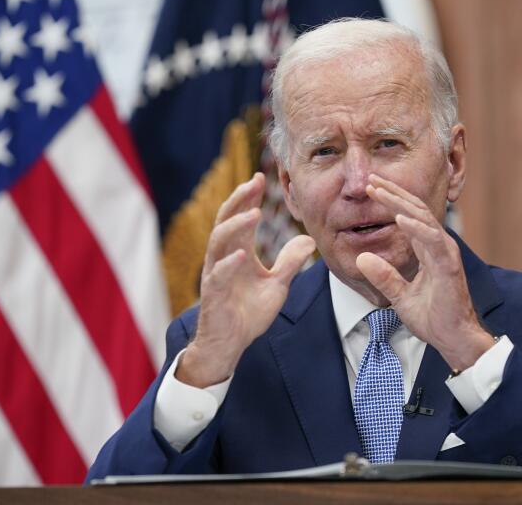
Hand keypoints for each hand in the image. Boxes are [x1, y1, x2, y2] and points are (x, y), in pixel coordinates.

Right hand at [177, 173, 314, 387]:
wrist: (230, 344)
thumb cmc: (248, 313)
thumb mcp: (277, 284)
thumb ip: (290, 262)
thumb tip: (308, 239)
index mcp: (238, 251)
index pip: (242, 216)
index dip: (250, 197)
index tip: (263, 177)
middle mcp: (224, 257)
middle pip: (227, 219)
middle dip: (240, 200)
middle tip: (255, 182)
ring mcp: (216, 273)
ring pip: (219, 241)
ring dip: (236, 226)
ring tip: (254, 214)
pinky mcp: (213, 294)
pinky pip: (218, 275)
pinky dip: (229, 263)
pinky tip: (241, 254)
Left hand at [355, 174, 493, 370]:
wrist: (453, 339)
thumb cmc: (433, 318)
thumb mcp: (399, 296)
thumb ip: (384, 277)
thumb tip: (362, 259)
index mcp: (428, 250)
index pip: (409, 216)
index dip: (391, 201)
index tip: (371, 188)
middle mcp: (438, 246)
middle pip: (415, 209)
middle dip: (393, 193)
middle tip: (371, 179)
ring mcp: (445, 253)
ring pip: (423, 218)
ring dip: (400, 202)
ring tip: (379, 190)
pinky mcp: (449, 265)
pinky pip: (432, 240)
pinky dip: (416, 227)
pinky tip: (399, 218)